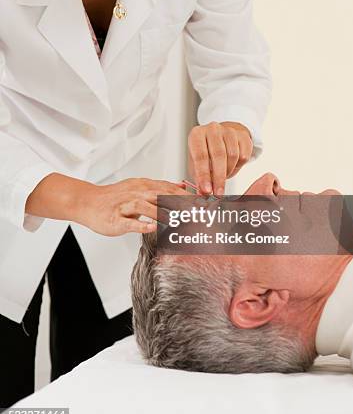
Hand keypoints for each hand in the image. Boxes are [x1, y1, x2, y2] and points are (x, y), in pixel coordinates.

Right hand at [72, 178, 191, 236]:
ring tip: (177, 220)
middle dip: (180, 203)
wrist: (87, 202)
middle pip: (161, 195)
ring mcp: (125, 205)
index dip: (187, 196)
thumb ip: (161, 187)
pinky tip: (151, 228)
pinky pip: (129, 222)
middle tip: (196, 212)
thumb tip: (182, 185)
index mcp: (145, 185)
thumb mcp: (140, 187)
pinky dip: (140, 225)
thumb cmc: (115, 197)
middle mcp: (137, 192)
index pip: (170, 188)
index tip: (204, 204)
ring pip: (146, 206)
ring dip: (162, 212)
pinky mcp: (115, 218)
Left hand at [187, 121, 252, 195]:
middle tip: (218, 192)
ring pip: (233, 156)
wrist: (221, 138)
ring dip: (228, 172)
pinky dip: (238, 167)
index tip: (207, 190)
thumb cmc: (205, 152)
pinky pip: (244, 155)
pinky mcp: (242, 136)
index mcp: (197, 134)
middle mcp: (212, 129)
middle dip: (219, 178)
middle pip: (219, 155)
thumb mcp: (196, 164)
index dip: (204, 174)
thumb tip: (203, 193)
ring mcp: (229, 130)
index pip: (200, 155)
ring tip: (222, 177)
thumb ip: (199, 178)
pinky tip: (231, 168)